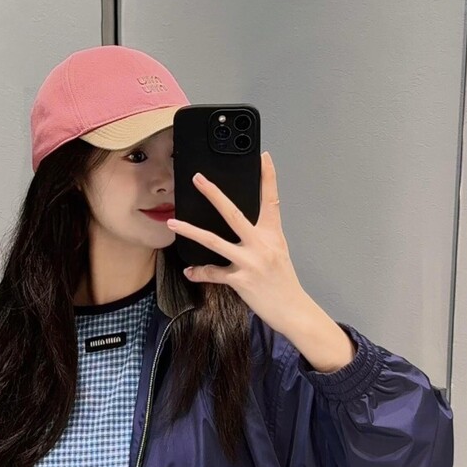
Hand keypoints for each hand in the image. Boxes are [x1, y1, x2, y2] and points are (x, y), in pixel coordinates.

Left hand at [165, 150, 309, 334]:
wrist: (292, 309)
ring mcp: (250, 262)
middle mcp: (261, 244)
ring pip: (214, 241)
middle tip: (198, 179)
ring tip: (173, 222)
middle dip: (213, 194)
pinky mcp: (241, 280)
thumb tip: (242, 224)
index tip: (264, 157)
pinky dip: (200, 272)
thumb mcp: (277, 251)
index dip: (269, 177)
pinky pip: (214, 273)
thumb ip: (261, 235)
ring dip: (191, 231)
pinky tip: (190, 271)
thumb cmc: (283, 281)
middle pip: (233, 213)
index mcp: (272, 234)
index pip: (272, 200)